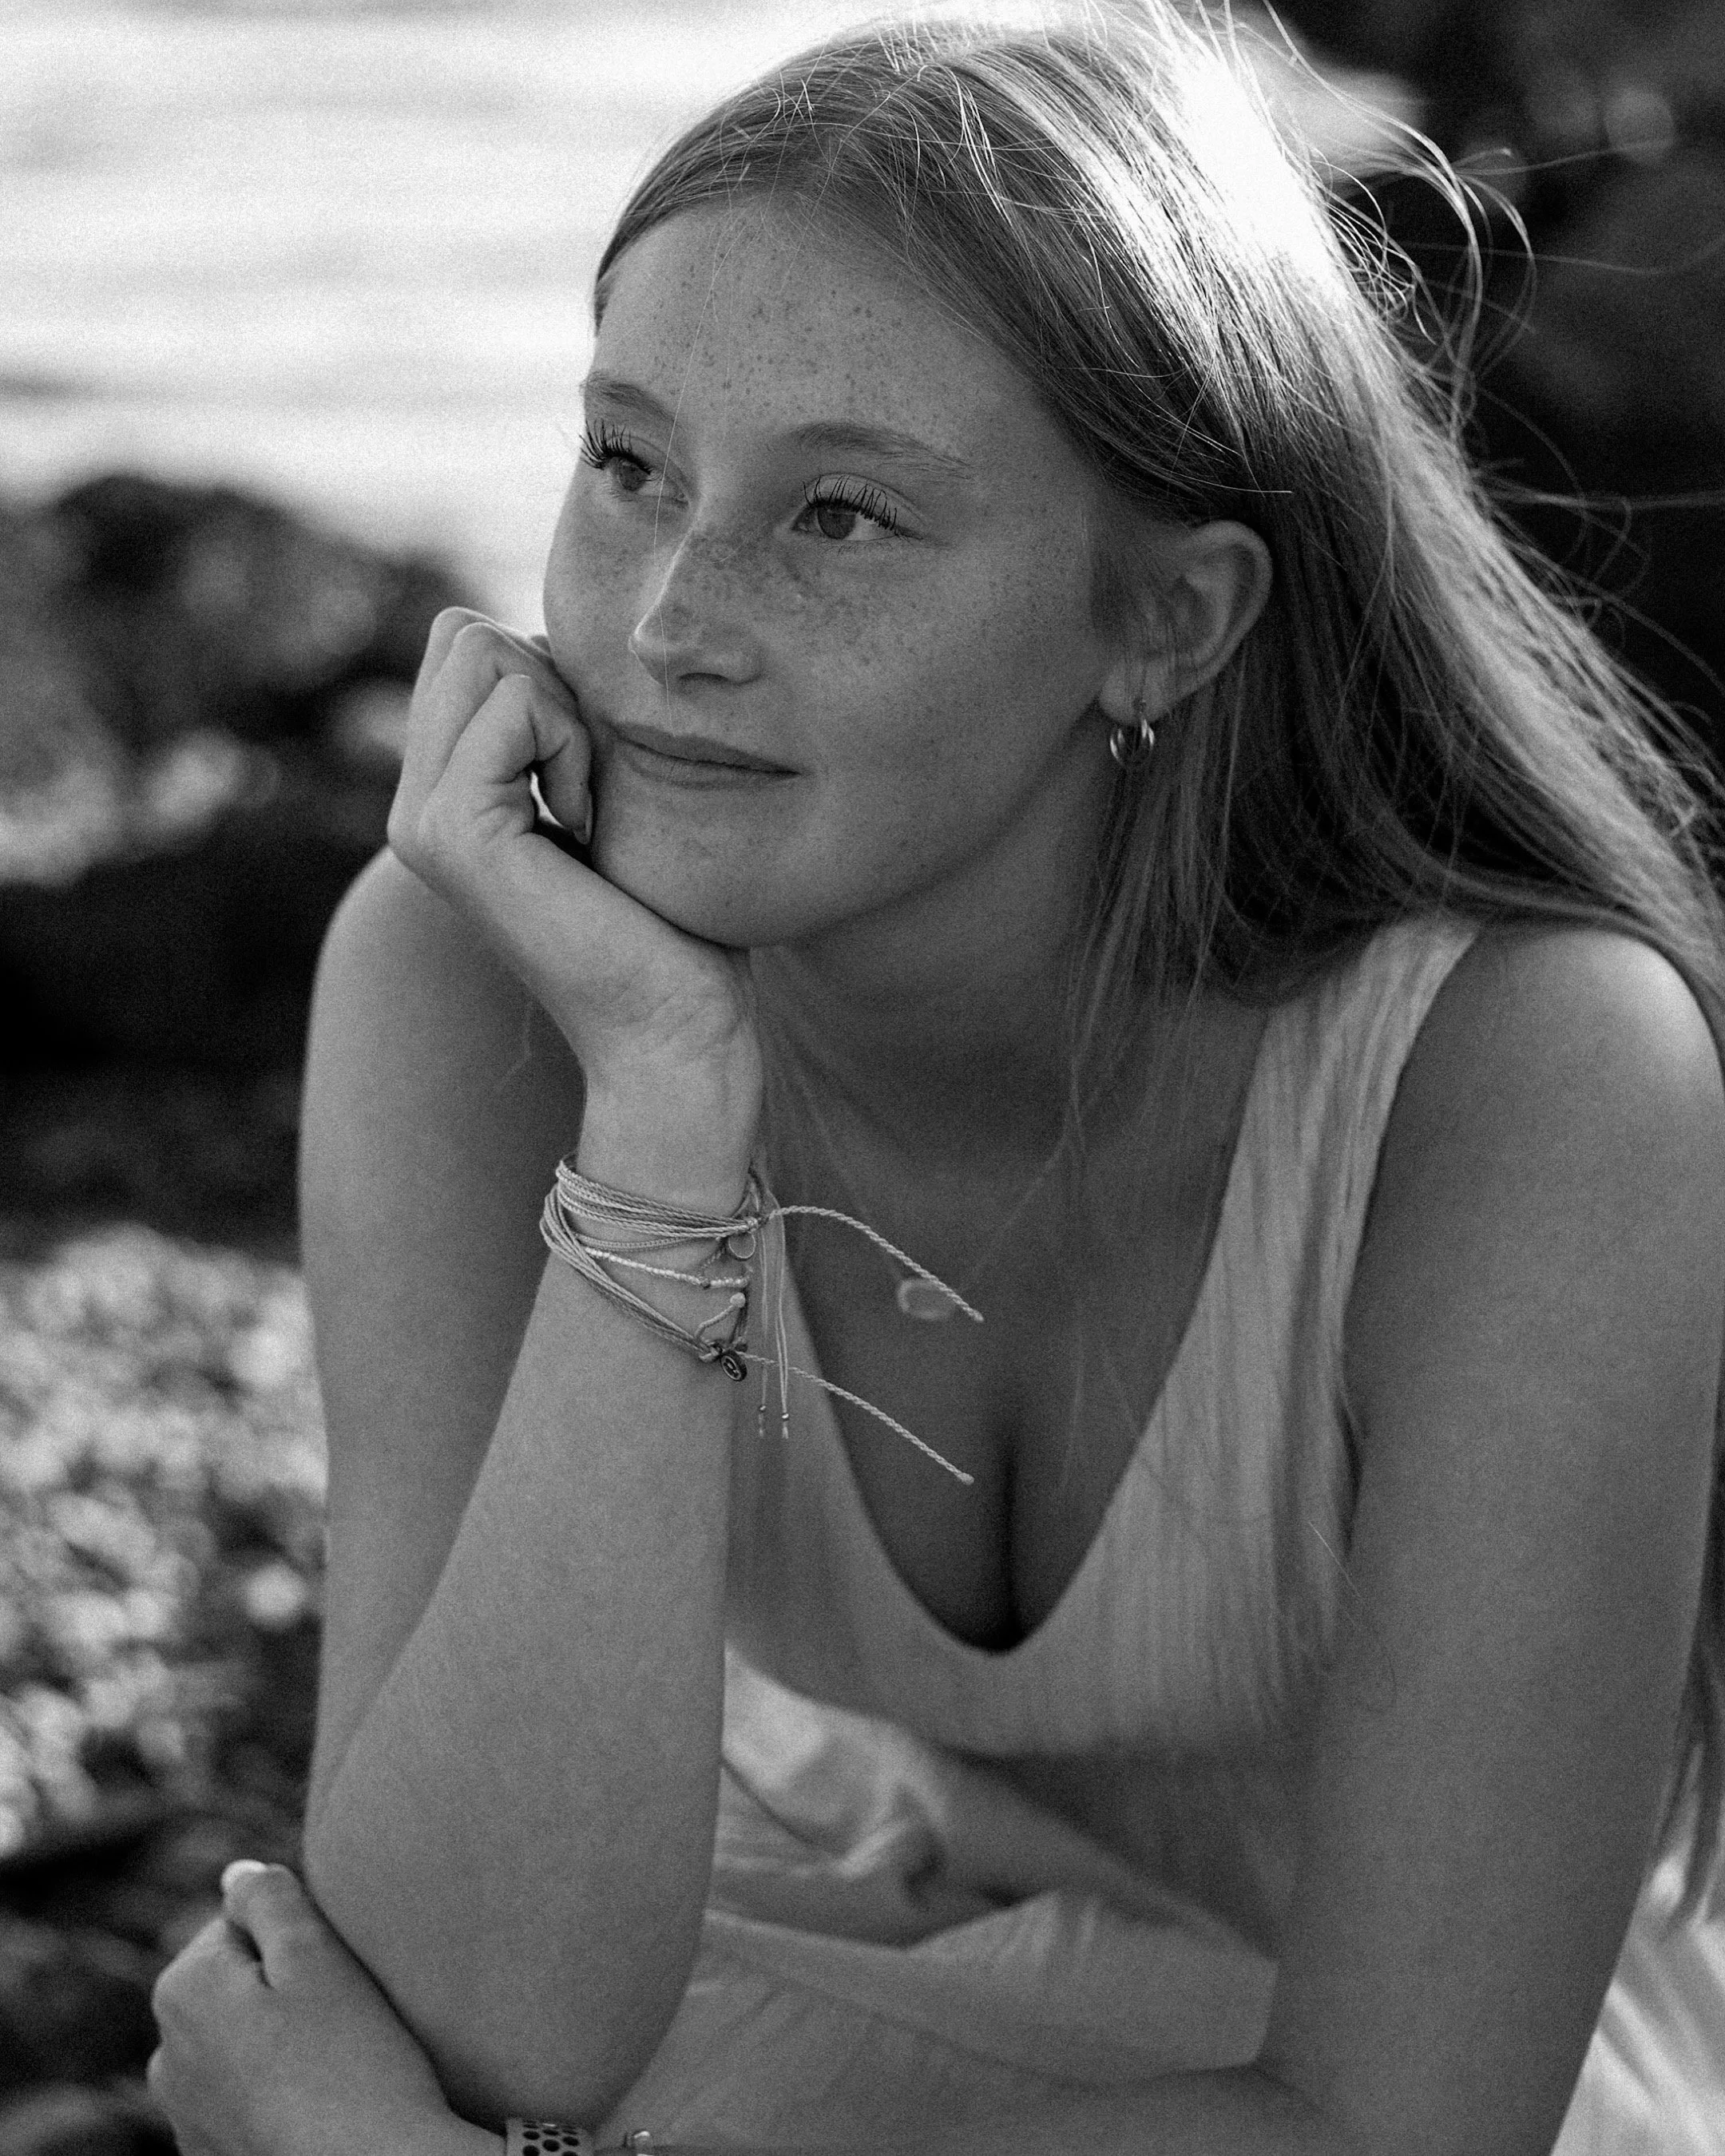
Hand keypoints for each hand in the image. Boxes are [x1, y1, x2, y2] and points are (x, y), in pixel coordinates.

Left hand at [149, 1861, 479, 2155]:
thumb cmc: (352, 2062)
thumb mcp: (316, 1955)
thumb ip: (269, 1899)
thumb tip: (235, 1873)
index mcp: (182, 1989)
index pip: (244, 1922)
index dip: (299, 1940)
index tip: (332, 1978)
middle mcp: (166, 2054)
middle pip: (238, 1983)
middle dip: (285, 1989)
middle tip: (339, 2020)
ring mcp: (184, 2116)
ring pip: (243, 2041)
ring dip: (281, 2042)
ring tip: (333, 2065)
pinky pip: (246, 2095)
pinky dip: (278, 2091)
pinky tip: (317, 2105)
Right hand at [386, 612, 760, 1177]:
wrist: (674, 1032)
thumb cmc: (674, 925)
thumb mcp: (618, 796)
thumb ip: (572, 724)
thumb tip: (567, 637)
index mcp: (444, 795)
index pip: (465, 643)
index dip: (552, 673)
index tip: (598, 769)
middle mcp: (414, 806)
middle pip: (462, 634)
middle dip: (553, 679)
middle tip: (596, 782)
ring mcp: (421, 821)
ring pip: (480, 651)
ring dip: (565, 711)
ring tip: (592, 805)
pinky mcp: (452, 833)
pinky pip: (513, 704)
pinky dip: (573, 743)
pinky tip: (590, 824)